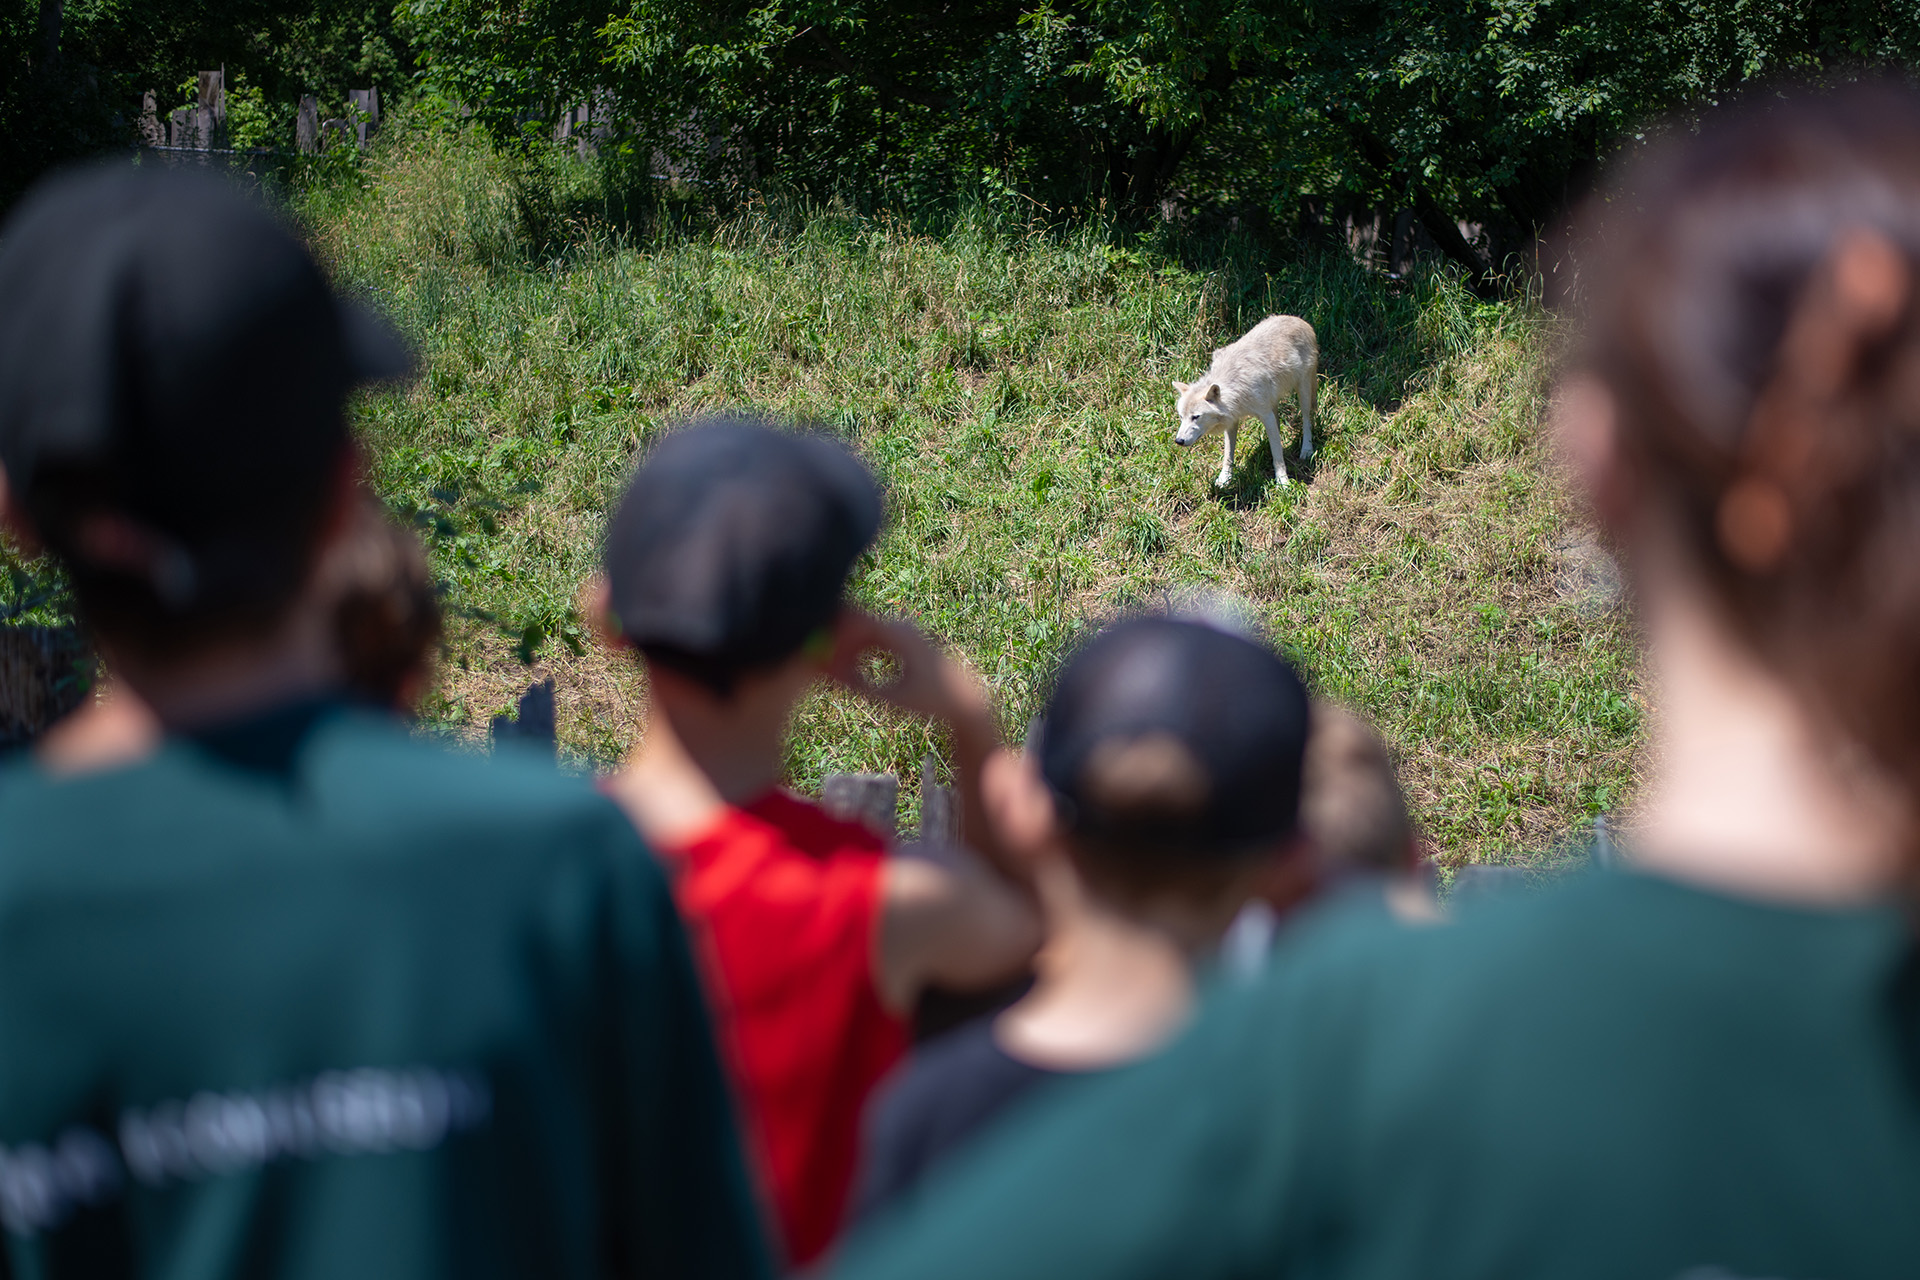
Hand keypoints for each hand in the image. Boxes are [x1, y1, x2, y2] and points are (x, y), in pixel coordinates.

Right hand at [827, 610, 987, 723]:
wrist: (961, 699)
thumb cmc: (930, 701)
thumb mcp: (892, 698)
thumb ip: (861, 687)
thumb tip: (833, 681)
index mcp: (903, 637)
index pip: (861, 624)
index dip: (838, 635)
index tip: (820, 650)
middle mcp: (904, 628)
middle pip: (861, 625)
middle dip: (838, 640)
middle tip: (817, 656)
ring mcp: (905, 631)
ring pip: (866, 632)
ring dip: (848, 647)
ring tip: (833, 667)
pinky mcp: (905, 638)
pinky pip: (875, 638)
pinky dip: (860, 650)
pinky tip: (848, 666)